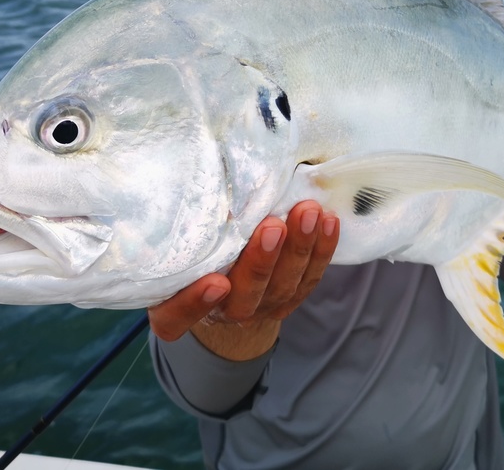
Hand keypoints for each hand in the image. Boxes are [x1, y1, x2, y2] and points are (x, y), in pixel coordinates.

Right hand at [148, 201, 338, 360]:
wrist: (224, 276)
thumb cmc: (194, 248)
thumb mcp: (179, 242)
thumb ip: (186, 228)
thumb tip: (206, 186)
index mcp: (176, 306)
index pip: (176, 317)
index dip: (194, 304)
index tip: (215, 282)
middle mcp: (221, 311)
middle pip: (244, 297)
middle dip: (262, 262)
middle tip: (274, 227)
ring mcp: (259, 307)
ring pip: (283, 286)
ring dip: (299, 249)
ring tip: (308, 212)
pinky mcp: (288, 297)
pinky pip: (308, 278)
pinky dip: (321, 250)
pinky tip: (328, 221)